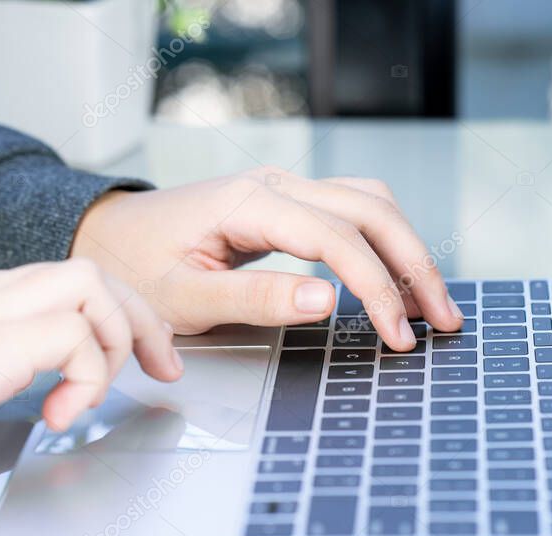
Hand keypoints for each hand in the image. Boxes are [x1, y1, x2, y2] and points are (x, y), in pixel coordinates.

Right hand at [0, 260, 181, 475]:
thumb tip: (23, 387)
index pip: (51, 283)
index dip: (103, 315)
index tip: (129, 355)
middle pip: (82, 272)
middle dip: (135, 317)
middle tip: (162, 363)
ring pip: (89, 283)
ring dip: (115, 340)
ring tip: (99, 392)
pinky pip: (75, 335)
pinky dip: (89, 375)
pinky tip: (63, 414)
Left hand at [71, 167, 463, 350]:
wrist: (110, 238)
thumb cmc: (138, 269)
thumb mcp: (185, 297)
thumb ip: (255, 298)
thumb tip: (327, 300)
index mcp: (248, 203)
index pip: (337, 239)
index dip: (376, 288)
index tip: (397, 334)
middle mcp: (274, 184)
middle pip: (371, 210)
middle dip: (414, 266)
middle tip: (441, 320)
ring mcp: (284, 188)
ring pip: (370, 204)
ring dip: (407, 250)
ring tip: (428, 304)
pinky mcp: (288, 202)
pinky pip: (352, 211)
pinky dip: (384, 243)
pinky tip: (396, 280)